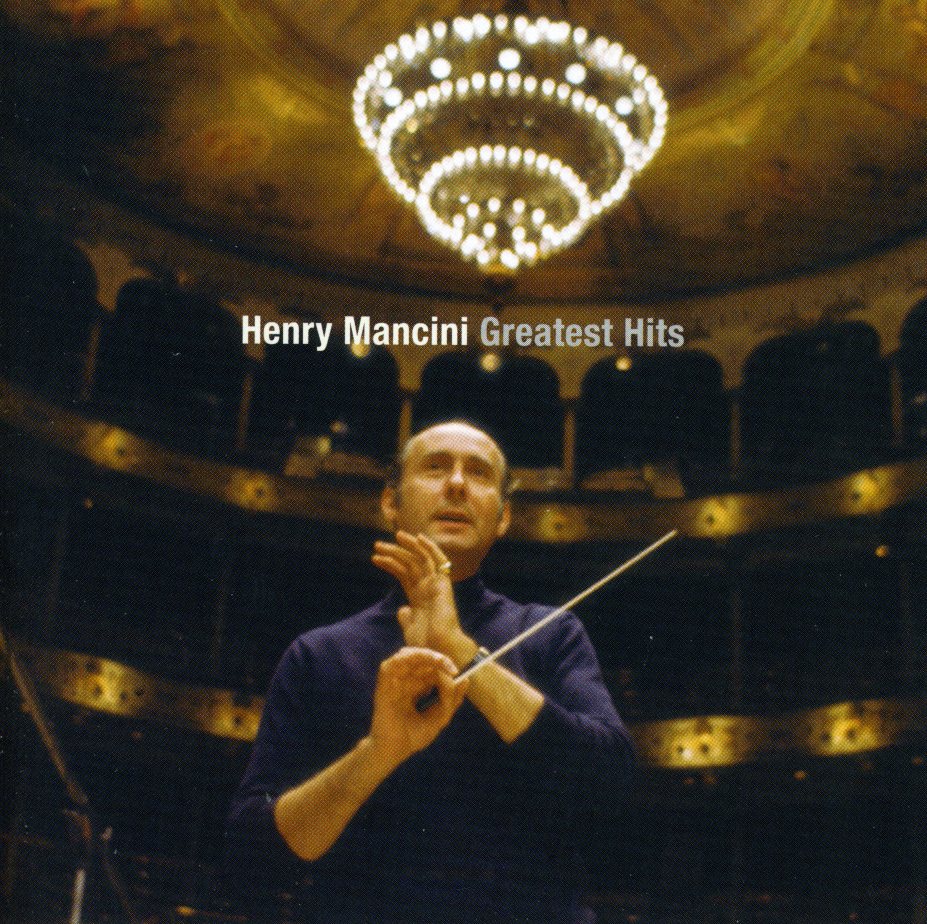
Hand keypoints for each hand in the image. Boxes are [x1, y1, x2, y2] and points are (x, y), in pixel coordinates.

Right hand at [368, 647, 466, 768]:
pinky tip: (421, 662)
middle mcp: (406, 680)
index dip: (446, 667)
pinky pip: (392, 663)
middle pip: (422, 658)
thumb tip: (466, 679)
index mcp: (418, 687)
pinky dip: (407, 658)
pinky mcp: (384, 682)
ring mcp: (395, 680)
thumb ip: (452, 698)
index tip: (458, 673)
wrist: (395, 751)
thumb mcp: (440, 717)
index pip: (433, 668)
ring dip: (426, 655)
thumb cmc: (414, 736)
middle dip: (439, 659)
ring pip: (408, 654)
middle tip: (451, 668)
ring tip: (440, 662)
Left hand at [372, 532, 470, 657]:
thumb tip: (402, 609)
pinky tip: (417, 538)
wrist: (439, 650)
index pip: (404, 574)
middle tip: (377, 545)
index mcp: (420, 598)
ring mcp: (436, 585)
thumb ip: (406, 618)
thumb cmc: (426, 645)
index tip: (374, 558)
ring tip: (387, 541)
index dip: (390, 564)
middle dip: (393, 553)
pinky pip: (438, 561)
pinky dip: (429, 548)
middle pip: (409, 563)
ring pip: (420, 559)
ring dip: (404, 547)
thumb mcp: (410, 629)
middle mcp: (428, 588)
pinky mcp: (442, 583)